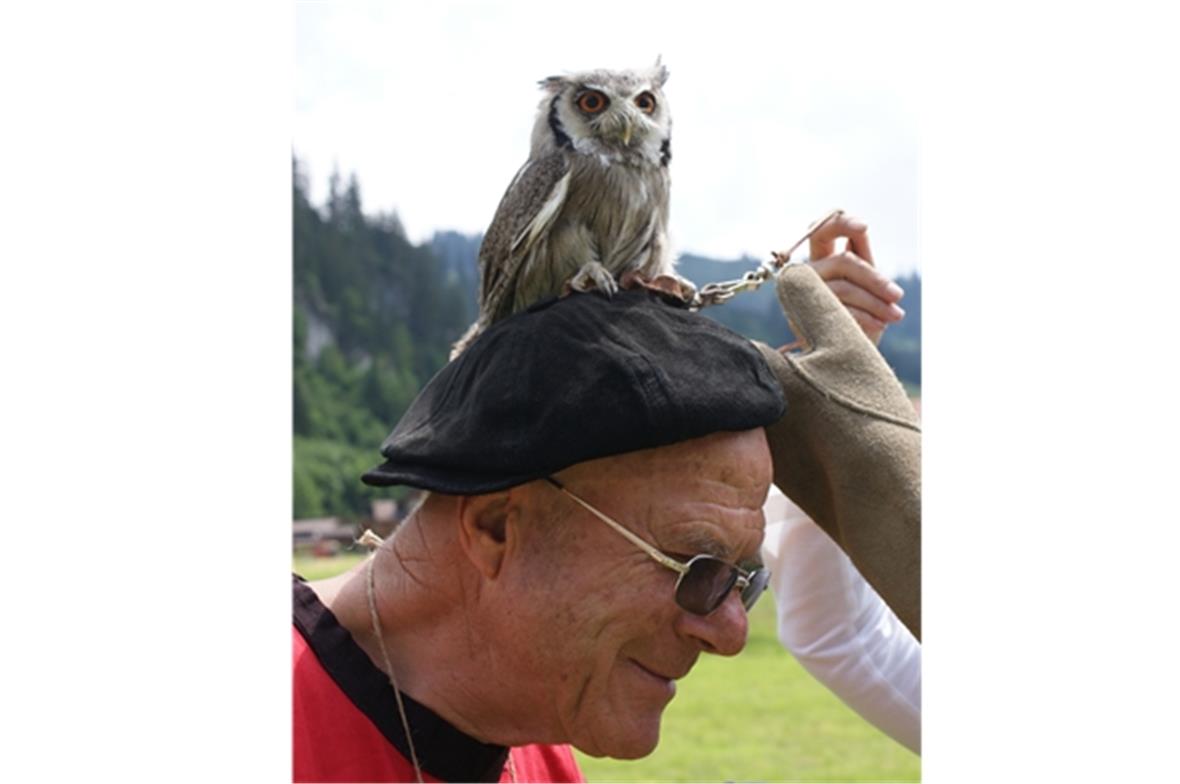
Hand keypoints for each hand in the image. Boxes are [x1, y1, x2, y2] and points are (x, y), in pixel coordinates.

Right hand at [806, 214, 904, 345]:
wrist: (843, 351)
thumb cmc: (857, 313)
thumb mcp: (863, 284)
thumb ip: (860, 258)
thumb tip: (859, 231)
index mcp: (822, 258)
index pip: (822, 230)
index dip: (841, 224)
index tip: (864, 227)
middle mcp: (808, 271)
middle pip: (844, 260)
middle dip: (875, 278)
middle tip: (898, 295)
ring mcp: (803, 293)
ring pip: (845, 287)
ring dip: (875, 302)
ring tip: (895, 315)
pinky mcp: (804, 314)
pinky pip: (840, 309)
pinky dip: (865, 316)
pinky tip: (880, 324)